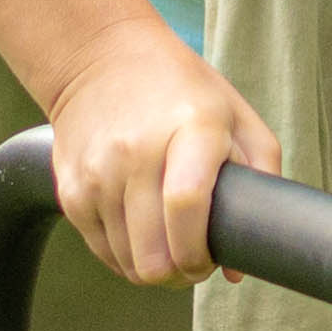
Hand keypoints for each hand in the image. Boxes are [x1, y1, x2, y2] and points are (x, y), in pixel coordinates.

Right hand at [46, 19, 277, 286]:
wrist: (100, 57)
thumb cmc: (183, 91)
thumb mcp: (237, 115)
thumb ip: (260, 179)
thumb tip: (238, 266)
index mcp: (191, 127)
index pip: (187, 204)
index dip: (200, 251)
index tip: (210, 260)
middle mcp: (137, 150)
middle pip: (155, 253)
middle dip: (180, 273)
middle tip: (192, 260)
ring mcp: (98, 172)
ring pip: (128, 263)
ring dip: (153, 268)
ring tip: (168, 243)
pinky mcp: (71, 190)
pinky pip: (102, 252)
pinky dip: (124, 256)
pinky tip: (141, 233)